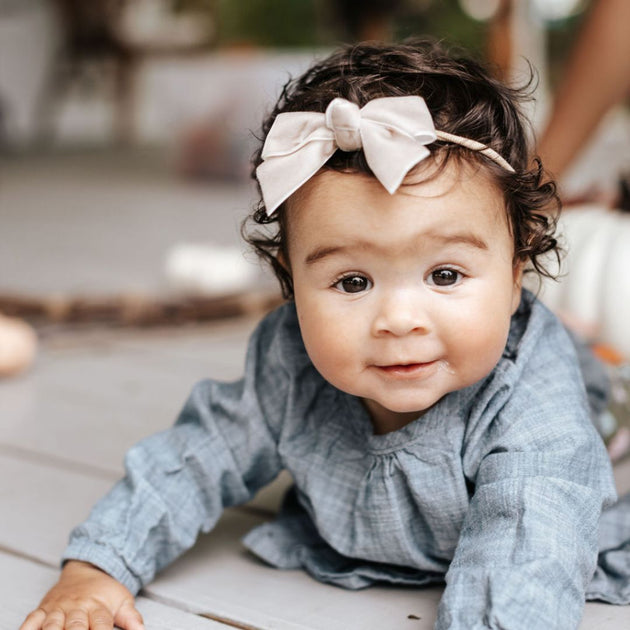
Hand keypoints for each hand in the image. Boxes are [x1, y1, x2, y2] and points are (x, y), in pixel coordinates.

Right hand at [19, 560, 143, 629]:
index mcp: (98, 606)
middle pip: (75, 627)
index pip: (101, 625)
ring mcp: (58, 608)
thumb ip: (131, 618)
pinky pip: (31, 621)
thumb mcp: (122, 601)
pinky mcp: (43, 609)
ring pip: (51, 625)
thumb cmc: (105, 592)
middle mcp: (77, 607)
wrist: (87, 568)